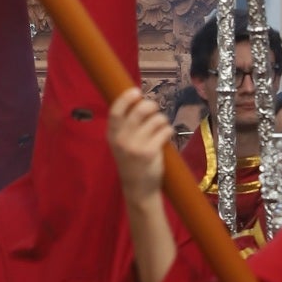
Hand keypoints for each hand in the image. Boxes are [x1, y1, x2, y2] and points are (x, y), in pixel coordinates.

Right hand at [108, 89, 169, 208]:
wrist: (138, 189)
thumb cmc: (131, 163)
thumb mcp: (120, 145)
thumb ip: (124, 126)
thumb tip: (139, 102)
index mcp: (112, 135)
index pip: (116, 110)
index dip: (126, 98)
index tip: (136, 92)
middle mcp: (122, 139)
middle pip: (139, 111)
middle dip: (150, 105)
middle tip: (154, 108)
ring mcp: (136, 146)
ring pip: (155, 119)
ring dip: (162, 120)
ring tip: (161, 127)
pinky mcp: (150, 152)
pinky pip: (165, 131)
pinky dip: (168, 130)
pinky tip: (166, 135)